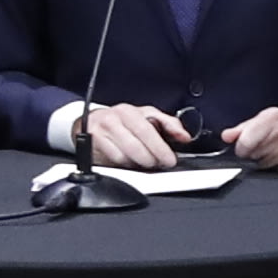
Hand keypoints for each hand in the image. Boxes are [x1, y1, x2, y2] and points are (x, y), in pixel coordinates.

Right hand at [73, 99, 198, 169]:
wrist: (92, 123)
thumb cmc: (123, 122)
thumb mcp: (147, 117)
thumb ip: (169, 125)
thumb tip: (185, 136)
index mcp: (129, 111)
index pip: (147, 131)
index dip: (160, 148)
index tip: (170, 160)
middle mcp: (113, 119)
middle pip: (136, 147)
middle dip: (151, 160)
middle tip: (158, 164)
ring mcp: (101, 132)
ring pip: (124, 157)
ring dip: (137, 164)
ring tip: (143, 161)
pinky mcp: (92, 144)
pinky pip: (113, 161)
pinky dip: (124, 165)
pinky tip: (129, 161)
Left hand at [223, 105, 277, 175]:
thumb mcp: (267, 119)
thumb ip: (243, 128)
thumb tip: (226, 136)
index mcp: (273, 118)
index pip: (246, 141)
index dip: (240, 149)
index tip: (242, 150)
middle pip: (254, 155)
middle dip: (254, 155)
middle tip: (263, 149)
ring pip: (264, 165)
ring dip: (265, 162)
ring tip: (275, 152)